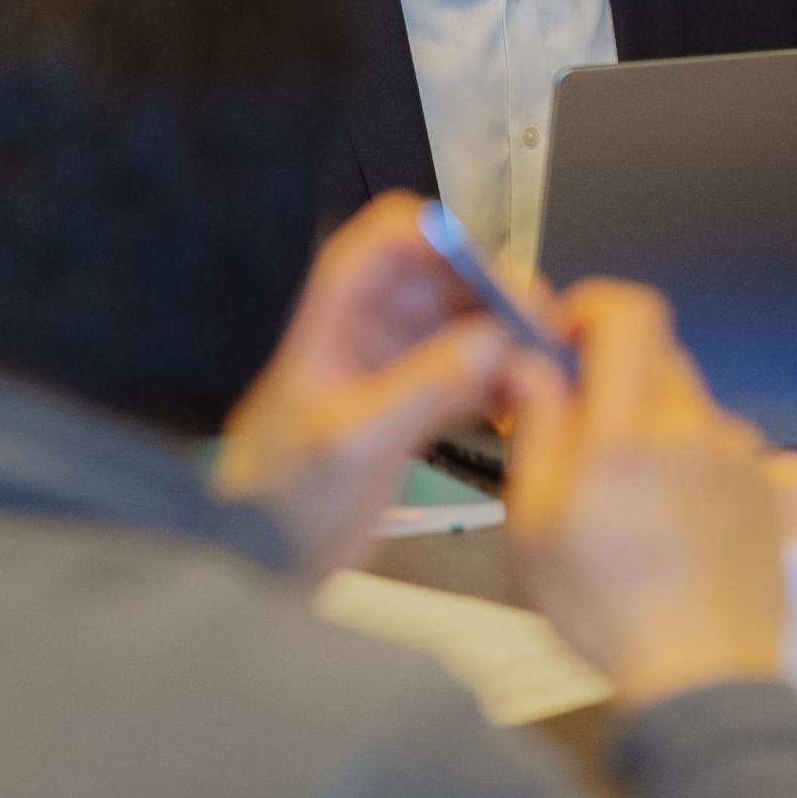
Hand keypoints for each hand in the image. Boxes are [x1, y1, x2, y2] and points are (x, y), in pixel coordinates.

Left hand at [218, 193, 517, 581]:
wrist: (256, 559)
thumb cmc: (280, 500)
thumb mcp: (355, 443)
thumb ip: (425, 389)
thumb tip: (496, 341)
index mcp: (336, 317)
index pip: (391, 237)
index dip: (448, 241)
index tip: (497, 279)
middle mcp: (366, 328)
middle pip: (442, 275)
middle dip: (494, 293)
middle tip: (540, 331)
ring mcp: (391, 364)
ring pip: (462, 320)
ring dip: (504, 338)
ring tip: (539, 371)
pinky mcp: (411, 401)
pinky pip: (467, 369)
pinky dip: (498, 379)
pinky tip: (520, 405)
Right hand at [503, 282, 786, 712]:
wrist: (704, 675)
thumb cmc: (605, 608)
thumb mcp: (536, 523)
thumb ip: (537, 428)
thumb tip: (530, 362)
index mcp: (634, 428)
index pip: (633, 311)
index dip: (592, 307)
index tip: (561, 341)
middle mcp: (699, 426)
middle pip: (658, 355)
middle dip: (610, 374)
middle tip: (573, 428)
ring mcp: (742, 455)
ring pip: (685, 405)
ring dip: (648, 423)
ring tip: (619, 496)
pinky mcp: (766, 486)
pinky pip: (715, 447)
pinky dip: (684, 462)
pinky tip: (665, 522)